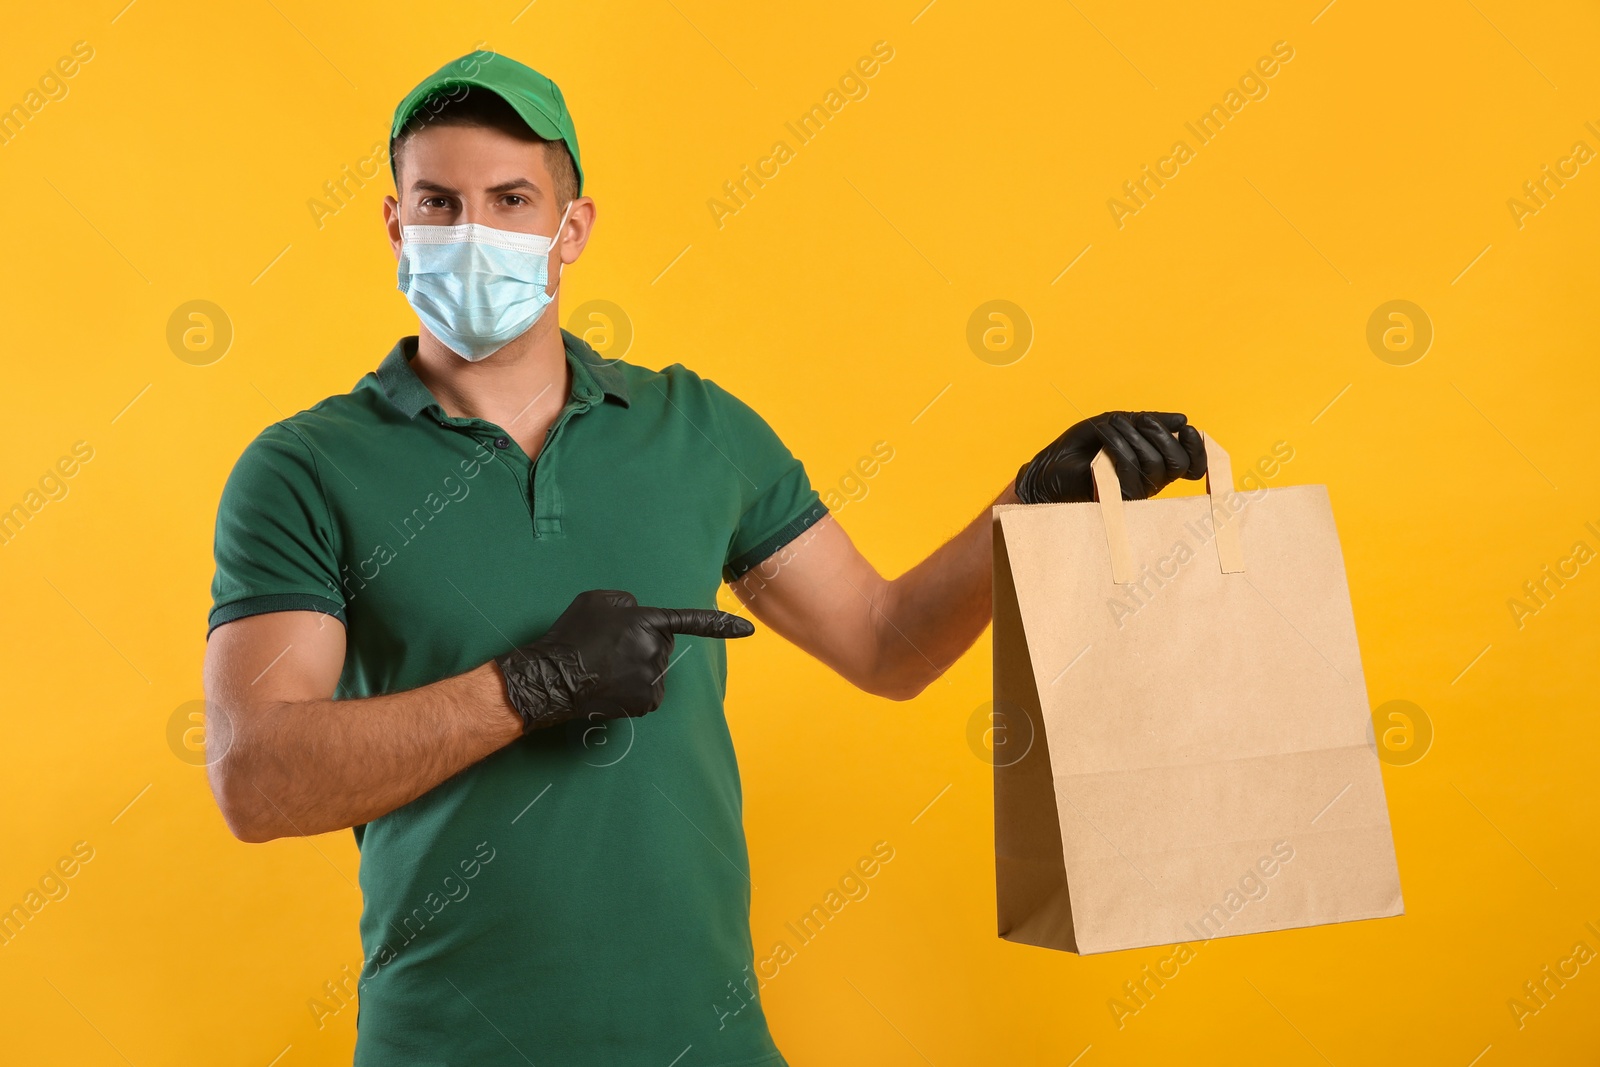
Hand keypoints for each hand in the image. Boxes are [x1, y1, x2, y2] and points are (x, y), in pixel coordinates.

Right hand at [494, 590, 754, 731]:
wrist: (552, 677)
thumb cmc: (571, 635)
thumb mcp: (598, 601)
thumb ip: (628, 603)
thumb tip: (638, 616)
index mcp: (648, 621)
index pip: (690, 621)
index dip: (720, 625)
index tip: (748, 630)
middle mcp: (657, 650)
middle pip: (661, 647)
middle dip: (643, 646)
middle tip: (609, 650)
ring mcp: (654, 679)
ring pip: (654, 671)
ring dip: (637, 669)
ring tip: (605, 669)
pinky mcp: (647, 702)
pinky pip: (649, 693)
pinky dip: (634, 691)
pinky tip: (611, 686)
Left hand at [1014, 411, 1206, 503]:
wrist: (1049, 466)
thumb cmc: (1082, 445)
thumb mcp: (1119, 423)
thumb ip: (1149, 421)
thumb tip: (1182, 420)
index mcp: (1156, 464)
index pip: (1192, 466)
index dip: (1198, 449)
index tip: (1188, 428)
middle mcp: (1150, 481)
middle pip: (1177, 464)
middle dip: (1161, 435)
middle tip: (1141, 419)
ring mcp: (1135, 492)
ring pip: (1153, 464)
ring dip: (1133, 435)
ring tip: (1111, 423)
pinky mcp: (1117, 498)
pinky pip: (1129, 469)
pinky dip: (1118, 444)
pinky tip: (1104, 433)